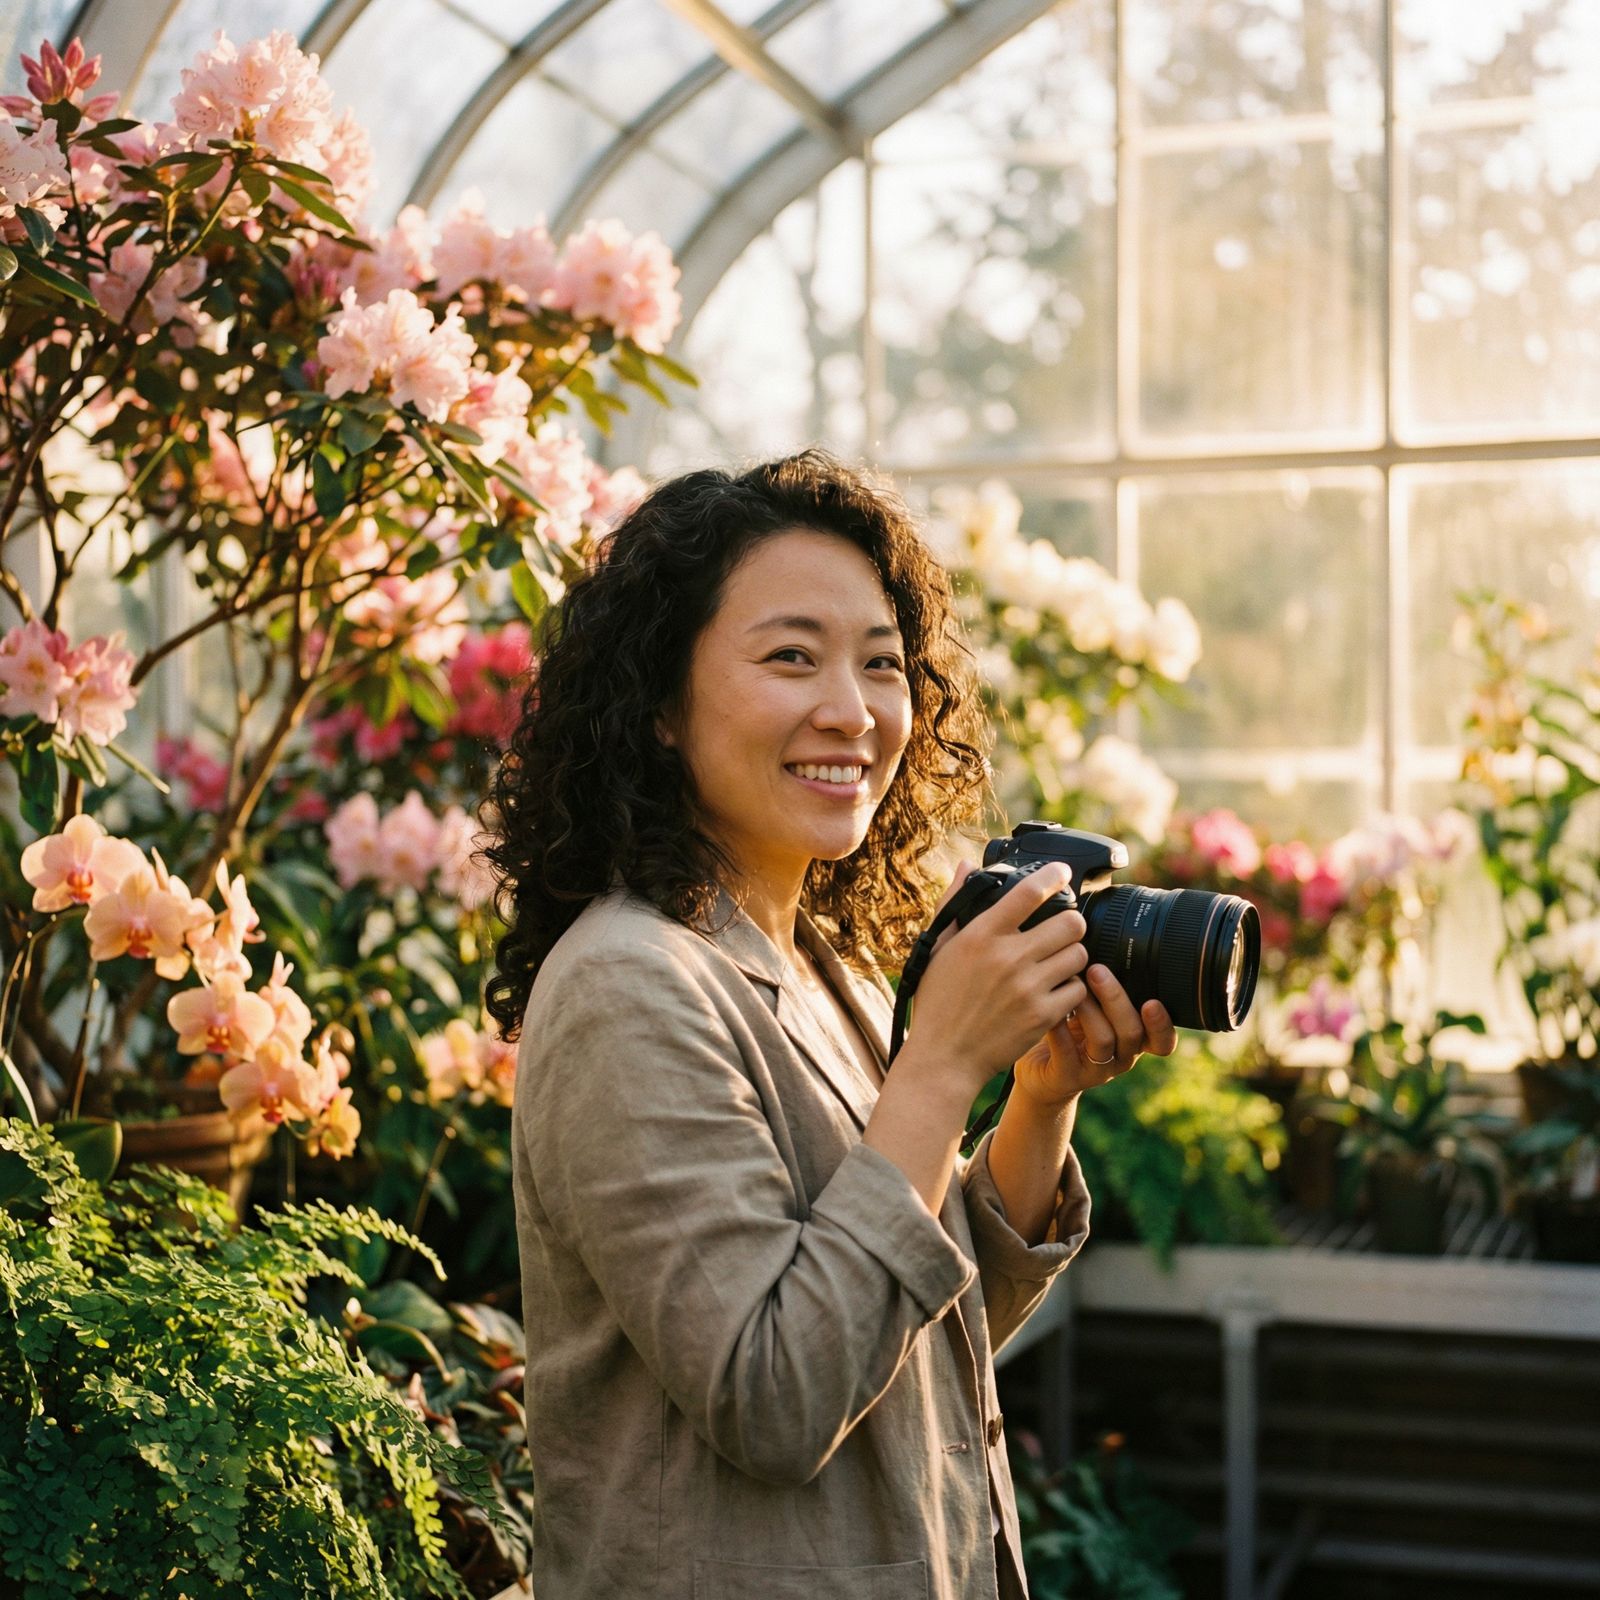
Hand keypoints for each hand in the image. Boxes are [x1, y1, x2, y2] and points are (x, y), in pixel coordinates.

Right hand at [901, 856, 1095, 1100]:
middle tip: (1063, 929)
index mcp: (980, 936)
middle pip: (1070, 922)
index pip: (1028, 892)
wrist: (944, 1057)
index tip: (1062, 873)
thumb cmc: (938, 1001)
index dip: (1053, 876)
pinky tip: (1055, 990)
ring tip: (1058, 961)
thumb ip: (954, 904)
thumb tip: (967, 866)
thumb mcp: (937, 948)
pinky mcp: (1042, 1016)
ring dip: (1072, 955)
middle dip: (1070, 922)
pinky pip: (1077, 989)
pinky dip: (1071, 989)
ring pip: (1079, 954)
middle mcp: (1007, 958)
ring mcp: (1028, 988)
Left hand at [1013, 963, 1177, 1108]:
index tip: (1154, 1001)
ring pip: (1103, 1041)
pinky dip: (1060, 1029)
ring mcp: (1096, 1070)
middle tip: (1098, 971)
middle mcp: (1121, 1056)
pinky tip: (1052, 1009)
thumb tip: (1100, 935)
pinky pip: (1067, 1053)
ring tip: (1074, 986)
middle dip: (1116, 999)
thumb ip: (1103, 985)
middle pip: (1132, 1032)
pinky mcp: (1067, 1077)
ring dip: (1090, 1010)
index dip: (1163, 1023)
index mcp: (1134, 1039)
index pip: (1163, 1039)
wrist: (1041, 1073)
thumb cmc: (1069, 1031)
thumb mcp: (1092, 1009)